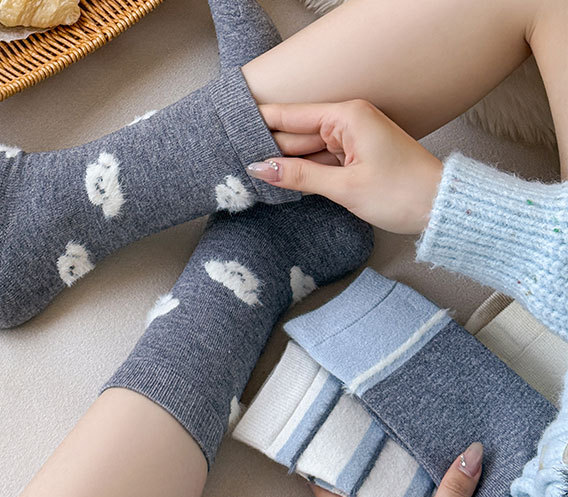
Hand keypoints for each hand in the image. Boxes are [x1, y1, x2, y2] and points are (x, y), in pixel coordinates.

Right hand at [248, 100, 443, 234]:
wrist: (441, 208)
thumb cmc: (402, 193)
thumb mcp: (344, 187)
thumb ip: (298, 176)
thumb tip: (259, 168)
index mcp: (346, 116)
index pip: (290, 115)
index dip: (258, 123)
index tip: (229, 130)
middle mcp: (348, 121)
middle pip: (295, 132)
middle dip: (268, 148)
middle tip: (234, 163)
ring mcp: (352, 139)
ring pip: (305, 149)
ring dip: (283, 163)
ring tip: (249, 174)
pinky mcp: (355, 157)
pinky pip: (319, 160)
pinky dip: (302, 171)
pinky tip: (280, 181)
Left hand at [313, 442, 482, 496]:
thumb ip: (452, 492)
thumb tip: (470, 454)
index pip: (322, 485)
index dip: (321, 460)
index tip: (324, 436)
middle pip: (343, 493)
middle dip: (353, 468)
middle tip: (361, 437)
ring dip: (373, 487)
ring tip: (382, 454)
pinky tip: (404, 491)